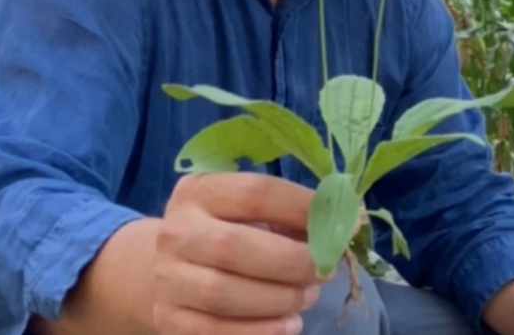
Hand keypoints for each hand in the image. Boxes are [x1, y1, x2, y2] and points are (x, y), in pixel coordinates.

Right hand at [152, 172, 327, 334]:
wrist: (168, 267)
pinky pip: (216, 332)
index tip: (340, 224)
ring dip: (280, 298)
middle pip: (234, 247)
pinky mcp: (170, 320)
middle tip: (326, 270)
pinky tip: (289, 324)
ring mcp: (169, 278)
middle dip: (292, 262)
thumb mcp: (245, 211)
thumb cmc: (225, 231)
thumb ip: (286, 214)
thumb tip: (345, 223)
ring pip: (225, 293)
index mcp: (199, 192)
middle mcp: (177, 232)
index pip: (255, 192)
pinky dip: (261, 331)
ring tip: (307, 296)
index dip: (303, 208)